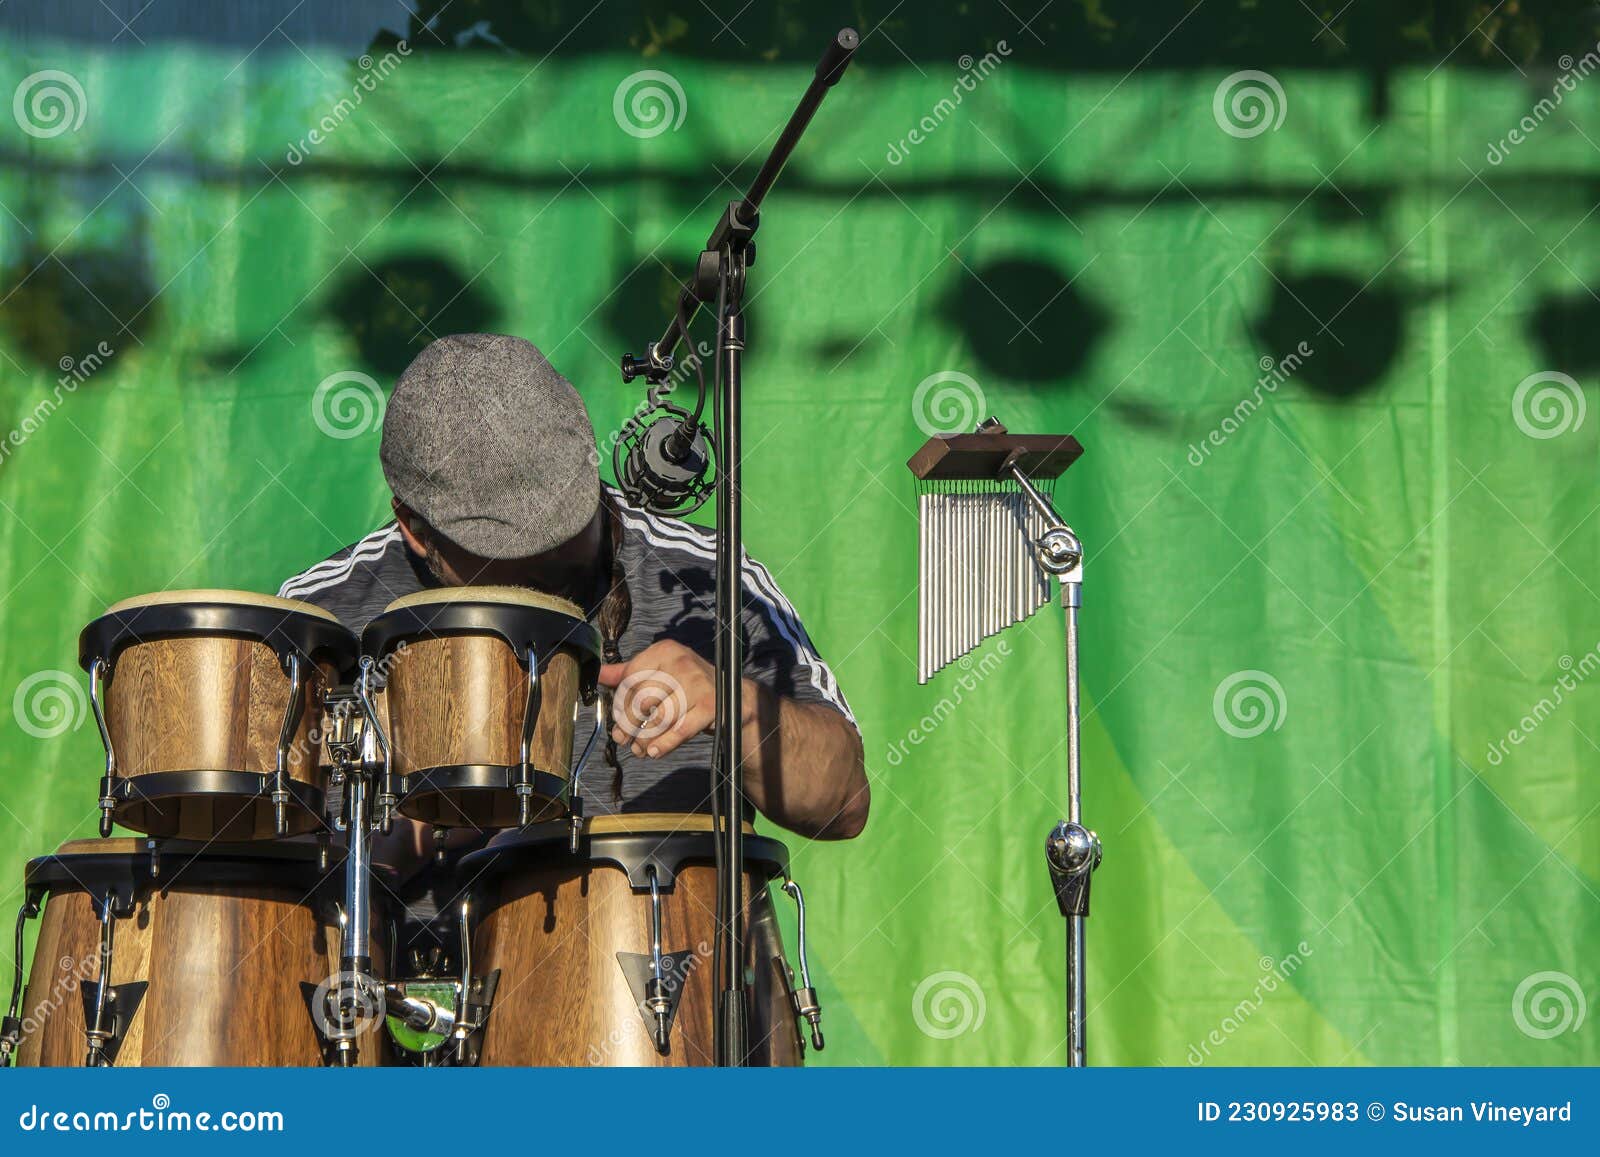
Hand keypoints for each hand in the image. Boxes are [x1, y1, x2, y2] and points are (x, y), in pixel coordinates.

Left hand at [598, 640, 750, 759]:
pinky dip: (664, 743)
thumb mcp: (661, 673)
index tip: (618, 720)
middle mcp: (681, 661)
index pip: (631, 678)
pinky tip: (655, 751)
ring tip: (640, 749)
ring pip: (659, 717)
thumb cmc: (690, 686)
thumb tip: (597, 672)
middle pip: (642, 699)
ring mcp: (697, 683)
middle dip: (630, 724)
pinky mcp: (710, 705)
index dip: (621, 703)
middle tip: (623, 739)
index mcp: (665, 650)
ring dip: (645, 738)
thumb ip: (629, 673)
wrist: (734, 697)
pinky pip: (679, 729)